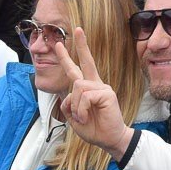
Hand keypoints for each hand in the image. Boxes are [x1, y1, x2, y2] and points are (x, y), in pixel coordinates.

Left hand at [57, 28, 133, 159]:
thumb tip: (68, 95)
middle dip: (82, 45)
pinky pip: (85, 96)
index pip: (76, 70)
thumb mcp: (74, 117)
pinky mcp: (107, 93)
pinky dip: (81, 109)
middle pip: (86, 62)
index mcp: (88, 89)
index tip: (61, 44)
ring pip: (77, 86)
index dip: (67, 57)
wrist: (109, 140)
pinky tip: (87, 117)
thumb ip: (68, 104)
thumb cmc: (94, 129)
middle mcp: (96, 85)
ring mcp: (102, 88)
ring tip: (82, 117)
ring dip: (75, 106)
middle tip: (78, 29)